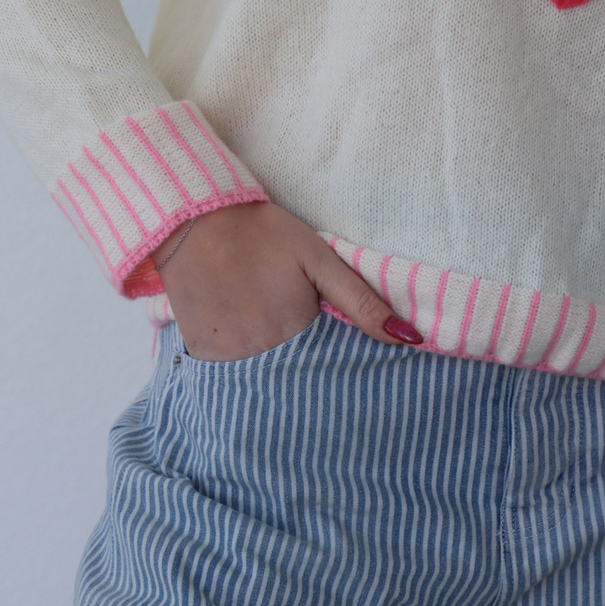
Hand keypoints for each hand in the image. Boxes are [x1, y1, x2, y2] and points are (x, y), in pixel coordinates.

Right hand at [153, 202, 422, 360]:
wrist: (195, 219)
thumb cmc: (263, 234)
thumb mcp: (318, 258)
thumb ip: (362, 302)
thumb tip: (410, 339)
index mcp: (297, 332)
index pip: (333, 372)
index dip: (340, 369)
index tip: (343, 365)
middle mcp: (263, 355)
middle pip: (298, 384)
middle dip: (308, 378)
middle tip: (302, 348)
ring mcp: (228, 359)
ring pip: (263, 386)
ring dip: (274, 377)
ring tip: (273, 343)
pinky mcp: (200, 354)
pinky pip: (228, 379)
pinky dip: (241, 369)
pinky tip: (244, 341)